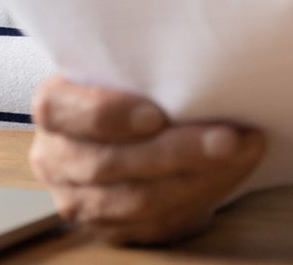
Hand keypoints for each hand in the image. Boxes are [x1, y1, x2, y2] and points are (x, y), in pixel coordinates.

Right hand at [28, 75, 264, 244]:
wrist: (131, 125)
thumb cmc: (132, 85)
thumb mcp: (126, 63)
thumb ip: (146, 64)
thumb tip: (207, 67)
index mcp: (53, 107)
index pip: (61, 110)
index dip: (107, 114)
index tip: (156, 114)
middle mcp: (56, 157)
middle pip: (109, 162)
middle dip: (176, 152)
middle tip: (227, 138)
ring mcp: (79, 199)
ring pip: (137, 200)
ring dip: (197, 179)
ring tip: (240, 155)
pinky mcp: (111, 228)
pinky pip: (155, 224)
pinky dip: (198, 201)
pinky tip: (228, 177)